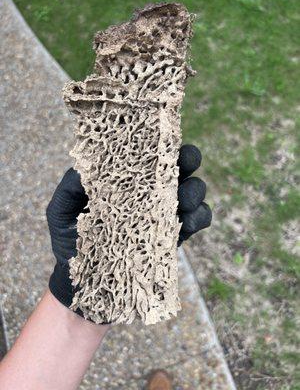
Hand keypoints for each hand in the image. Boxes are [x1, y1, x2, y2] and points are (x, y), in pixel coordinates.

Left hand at [46, 144, 211, 311]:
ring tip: (183, 201)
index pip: (147, 153)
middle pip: (179, 165)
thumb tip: (92, 164)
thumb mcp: (62, 209)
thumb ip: (72, 185)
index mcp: (126, 178)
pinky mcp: (175, 234)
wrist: (84, 279)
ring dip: (194, 190)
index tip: (163, 141)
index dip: (159, 142)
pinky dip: (200, 216)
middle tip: (183, 164)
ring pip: (194, 189)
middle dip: (187, 159)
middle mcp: (149, 190)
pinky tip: (187, 222)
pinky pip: (200, 219)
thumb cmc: (71, 239)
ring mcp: (165, 212)